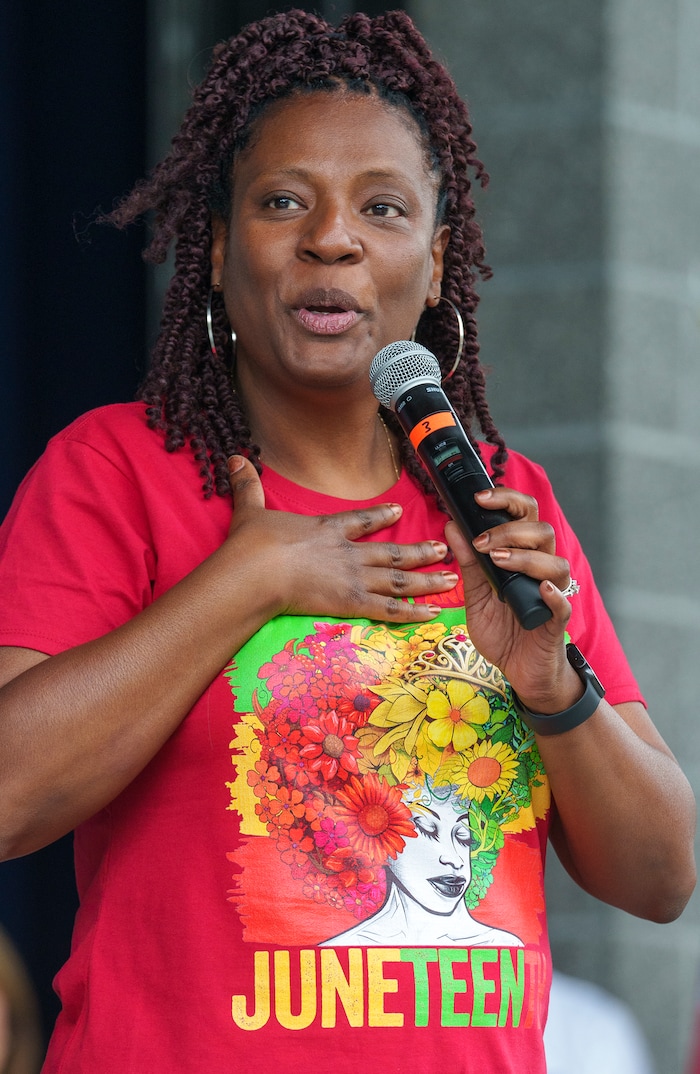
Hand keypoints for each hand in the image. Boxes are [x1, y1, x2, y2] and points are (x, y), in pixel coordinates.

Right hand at [226, 456, 456, 622]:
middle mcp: (347, 552)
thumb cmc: (252, 545)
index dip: (382, 515)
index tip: (399, 509)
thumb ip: (248, 486)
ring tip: (450, 579)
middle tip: (444, 549)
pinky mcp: (351, 602)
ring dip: (427, 579)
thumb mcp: (250, 510)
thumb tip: (235, 459)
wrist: (256, 571)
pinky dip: (413, 612)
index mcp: (327, 529)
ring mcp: (352, 577)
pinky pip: (389, 609)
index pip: (361, 520)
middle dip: (420, 551)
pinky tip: (432, 613)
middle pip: (392, 551)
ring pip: (399, 579)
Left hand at [446, 487, 581, 711]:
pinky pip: (563, 603)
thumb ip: (467, 563)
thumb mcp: (476, 595)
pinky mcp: (557, 621)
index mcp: (522, 557)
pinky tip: (540, 589)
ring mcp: (552, 594)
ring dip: (525, 557)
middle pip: (542, 531)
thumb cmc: (502, 631)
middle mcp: (541, 570)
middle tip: (482, 543)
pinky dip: (554, 594)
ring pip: (554, 562)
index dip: (506, 500)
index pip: (524, 515)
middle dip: (509, 529)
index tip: (479, 499)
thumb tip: (451, 526)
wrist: (520, 672)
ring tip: (497, 561)